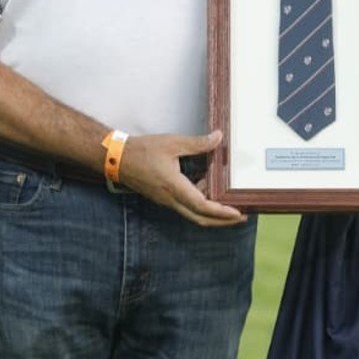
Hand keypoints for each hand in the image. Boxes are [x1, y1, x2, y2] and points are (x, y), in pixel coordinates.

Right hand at [118, 131, 246, 227]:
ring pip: (192, 214)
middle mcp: (171, 199)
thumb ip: (197, 143)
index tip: (238, 213)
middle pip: (200, 219)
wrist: (117, 159)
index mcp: (174, 187)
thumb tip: (218, 137)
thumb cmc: (143, 150)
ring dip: (211, 213)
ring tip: (228, 203)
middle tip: (240, 216)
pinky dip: (199, 204)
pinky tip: (206, 190)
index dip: (221, 213)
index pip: (202, 206)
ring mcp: (166, 201)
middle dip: (221, 221)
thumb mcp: (173, 143)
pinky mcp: (163, 198)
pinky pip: (184, 207)